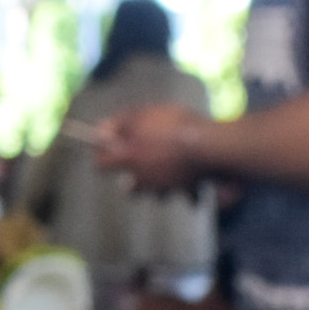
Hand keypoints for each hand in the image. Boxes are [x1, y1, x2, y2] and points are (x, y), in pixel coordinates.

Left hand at [95, 104, 210, 193]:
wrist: (209, 145)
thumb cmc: (174, 126)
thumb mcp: (143, 114)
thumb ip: (119, 122)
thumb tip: (99, 132)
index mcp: (129, 159)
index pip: (102, 164)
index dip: (101, 156)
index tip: (105, 149)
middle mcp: (143, 179)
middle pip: (128, 188)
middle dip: (132, 178)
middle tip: (140, 162)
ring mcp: (165, 188)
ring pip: (155, 193)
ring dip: (157, 185)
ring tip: (166, 168)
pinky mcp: (186, 192)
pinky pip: (183, 195)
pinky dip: (185, 189)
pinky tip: (190, 177)